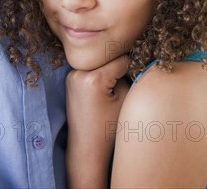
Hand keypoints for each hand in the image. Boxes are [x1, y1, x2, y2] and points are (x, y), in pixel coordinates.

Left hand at [65, 55, 129, 187]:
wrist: (86, 147)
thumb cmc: (109, 128)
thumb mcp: (125, 99)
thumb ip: (128, 74)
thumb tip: (130, 57)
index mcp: (94, 78)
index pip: (122, 59)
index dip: (132, 66)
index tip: (135, 75)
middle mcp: (79, 72)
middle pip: (108, 57)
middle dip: (119, 65)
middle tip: (125, 80)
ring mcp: (72, 74)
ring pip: (99, 61)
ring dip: (108, 68)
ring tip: (112, 87)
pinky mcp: (70, 78)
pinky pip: (91, 68)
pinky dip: (99, 72)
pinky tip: (103, 87)